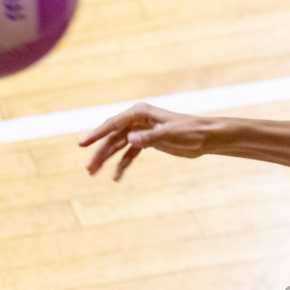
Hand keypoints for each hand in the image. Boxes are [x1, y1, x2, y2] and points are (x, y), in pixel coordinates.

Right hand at [79, 102, 206, 180]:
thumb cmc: (190, 131)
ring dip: (107, 159)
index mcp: (140, 112)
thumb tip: (129, 139)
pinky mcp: (147, 142)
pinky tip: (116, 177)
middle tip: (89, 168)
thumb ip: (149, 137)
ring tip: (94, 173)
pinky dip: (122, 165)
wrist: (206, 137)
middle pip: (112, 137)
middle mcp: (137, 120)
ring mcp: (141, 131)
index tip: (83, 144)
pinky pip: (130, 154)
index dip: (97, 134)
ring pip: (118, 146)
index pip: (113, 124)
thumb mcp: (170, 134)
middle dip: (100, 152)